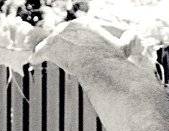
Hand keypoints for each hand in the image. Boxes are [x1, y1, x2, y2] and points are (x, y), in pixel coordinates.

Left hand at [31, 18, 150, 76]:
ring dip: (43, 45)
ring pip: (48, 41)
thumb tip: (134, 35)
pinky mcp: (51, 47)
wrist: (104, 67)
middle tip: (58, 51)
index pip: (75, 30)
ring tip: (37, 50)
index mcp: (85, 24)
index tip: (73, 48)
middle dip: (58, 43)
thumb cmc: (114, 59)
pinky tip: (34, 60)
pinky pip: (41, 51)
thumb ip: (128, 39)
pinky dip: (37, 56)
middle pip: (60, 35)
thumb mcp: (124, 47)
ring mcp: (59, 36)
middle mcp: (70, 26)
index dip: (73, 40)